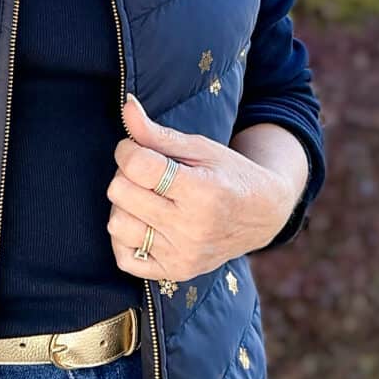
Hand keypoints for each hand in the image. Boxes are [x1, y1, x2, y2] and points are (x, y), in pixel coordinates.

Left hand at [106, 92, 299, 283]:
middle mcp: (192, 228)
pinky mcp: (175, 272)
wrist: (261, 215)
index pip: (138, 166)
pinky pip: (124, 257)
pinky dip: (126, 237)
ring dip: (124, 206)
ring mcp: (183, 255)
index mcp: (202, 191)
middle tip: (145, 174)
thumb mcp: (200, 147)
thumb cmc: (229, 174)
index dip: (127, 150)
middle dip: (126, 176)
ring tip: (147, 198)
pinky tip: (144, 223)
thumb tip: (126, 106)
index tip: (136, 148)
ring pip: (117, 224)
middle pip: (121, 193)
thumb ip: (157, 133)